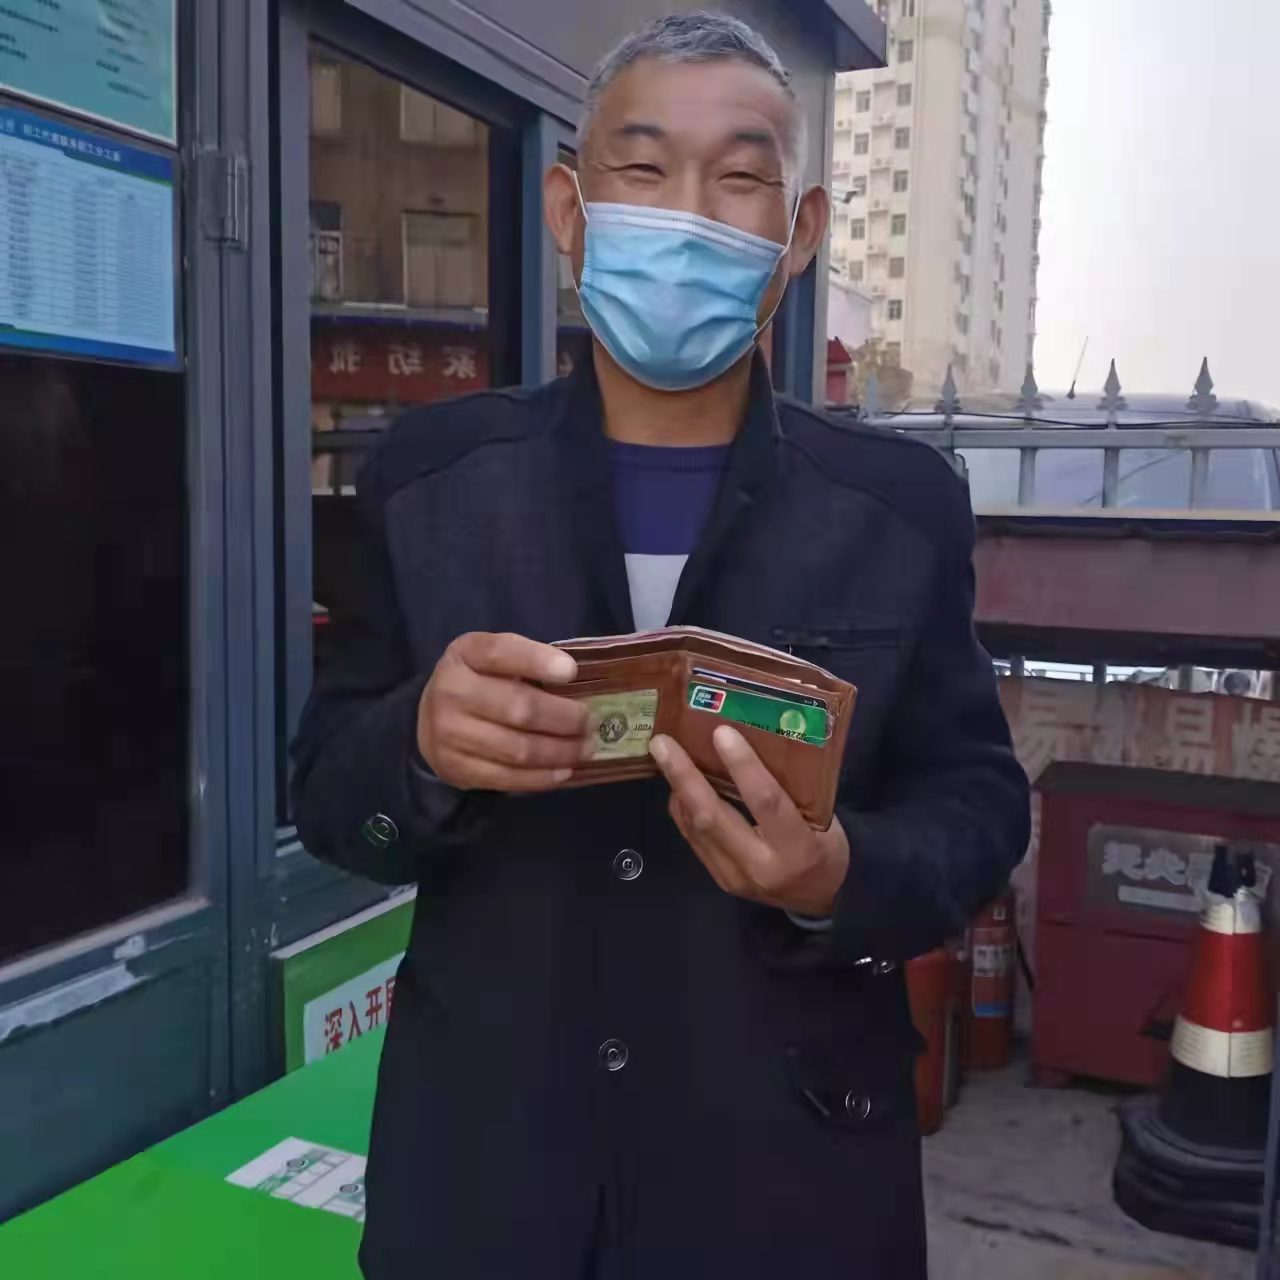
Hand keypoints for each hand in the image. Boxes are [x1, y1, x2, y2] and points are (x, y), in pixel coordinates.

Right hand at [418, 632, 592, 792]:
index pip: (501, 653)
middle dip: (565, 718)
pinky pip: (508, 778)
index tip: (572, 672)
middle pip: (519, 709)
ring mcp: (449, 734)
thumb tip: (574, 678)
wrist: (430, 720)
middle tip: (591, 722)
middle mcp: (451, 692)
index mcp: (465, 655)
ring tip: (585, 748)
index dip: (537, 662)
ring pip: (518, 749)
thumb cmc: (478, 682)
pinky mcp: (456, 769)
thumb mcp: (493, 658)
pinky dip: (542, 777)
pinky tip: (564, 771)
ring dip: (560, 752)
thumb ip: (526, 660)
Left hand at [649, 726, 849, 917]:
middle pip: (713, 817)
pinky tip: (678, 785)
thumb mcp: (823, 817)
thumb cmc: (826, 847)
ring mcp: (735, 878)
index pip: (765, 801)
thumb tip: (749, 740)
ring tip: (664, 755)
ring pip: (697, 828)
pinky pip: (694, 839)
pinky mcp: (720, 880)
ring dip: (677, 789)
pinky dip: (683, 808)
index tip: (721, 732)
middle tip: (662, 743)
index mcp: (797, 848)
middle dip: (684, 776)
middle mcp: (761, 867)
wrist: (822, 898)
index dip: (742, 766)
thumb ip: (789, 787)